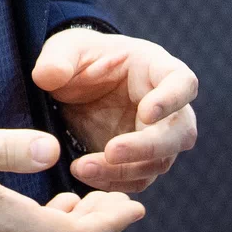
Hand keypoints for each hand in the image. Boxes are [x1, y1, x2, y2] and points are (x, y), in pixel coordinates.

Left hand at [31, 28, 198, 194]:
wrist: (75, 83)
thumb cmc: (81, 57)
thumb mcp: (65, 49)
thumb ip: (56, 59)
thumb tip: (47, 77)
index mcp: (157, 69)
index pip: (183, 83)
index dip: (172, 100)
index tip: (147, 112)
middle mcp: (168, 107)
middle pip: (179, 133)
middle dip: (148, 147)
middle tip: (112, 152)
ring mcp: (156, 136)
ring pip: (159, 162)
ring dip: (124, 170)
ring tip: (83, 168)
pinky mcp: (139, 160)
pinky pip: (138, 179)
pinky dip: (114, 182)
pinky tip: (86, 176)